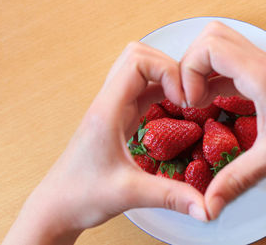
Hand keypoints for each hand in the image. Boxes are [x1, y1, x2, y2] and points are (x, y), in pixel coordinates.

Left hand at [3, 42, 205, 244]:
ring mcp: (111, 109)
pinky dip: (160, 92)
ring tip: (184, 100)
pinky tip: (174, 109)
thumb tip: (207, 206)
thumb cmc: (80, 196)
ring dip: (164, 78)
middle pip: (137, 57)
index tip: (184, 97)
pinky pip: (140, 92)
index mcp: (106, 111)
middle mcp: (107, 103)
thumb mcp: (130, 194)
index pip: (136, 62)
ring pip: (139, 72)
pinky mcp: (117, 119)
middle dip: (168, 68)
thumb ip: (171, 197)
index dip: (167, 71)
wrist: (58, 207)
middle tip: (186, 94)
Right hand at [181, 22, 265, 242]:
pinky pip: (232, 63)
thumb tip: (208, 204)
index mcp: (261, 76)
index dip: (189, 70)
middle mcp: (262, 64)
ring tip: (199, 98)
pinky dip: (215, 76)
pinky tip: (213, 99)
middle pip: (212, 37)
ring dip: (203, 68)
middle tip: (190, 95)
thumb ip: (235, 180)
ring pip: (222, 45)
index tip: (190, 100)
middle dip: (191, 64)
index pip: (210, 47)